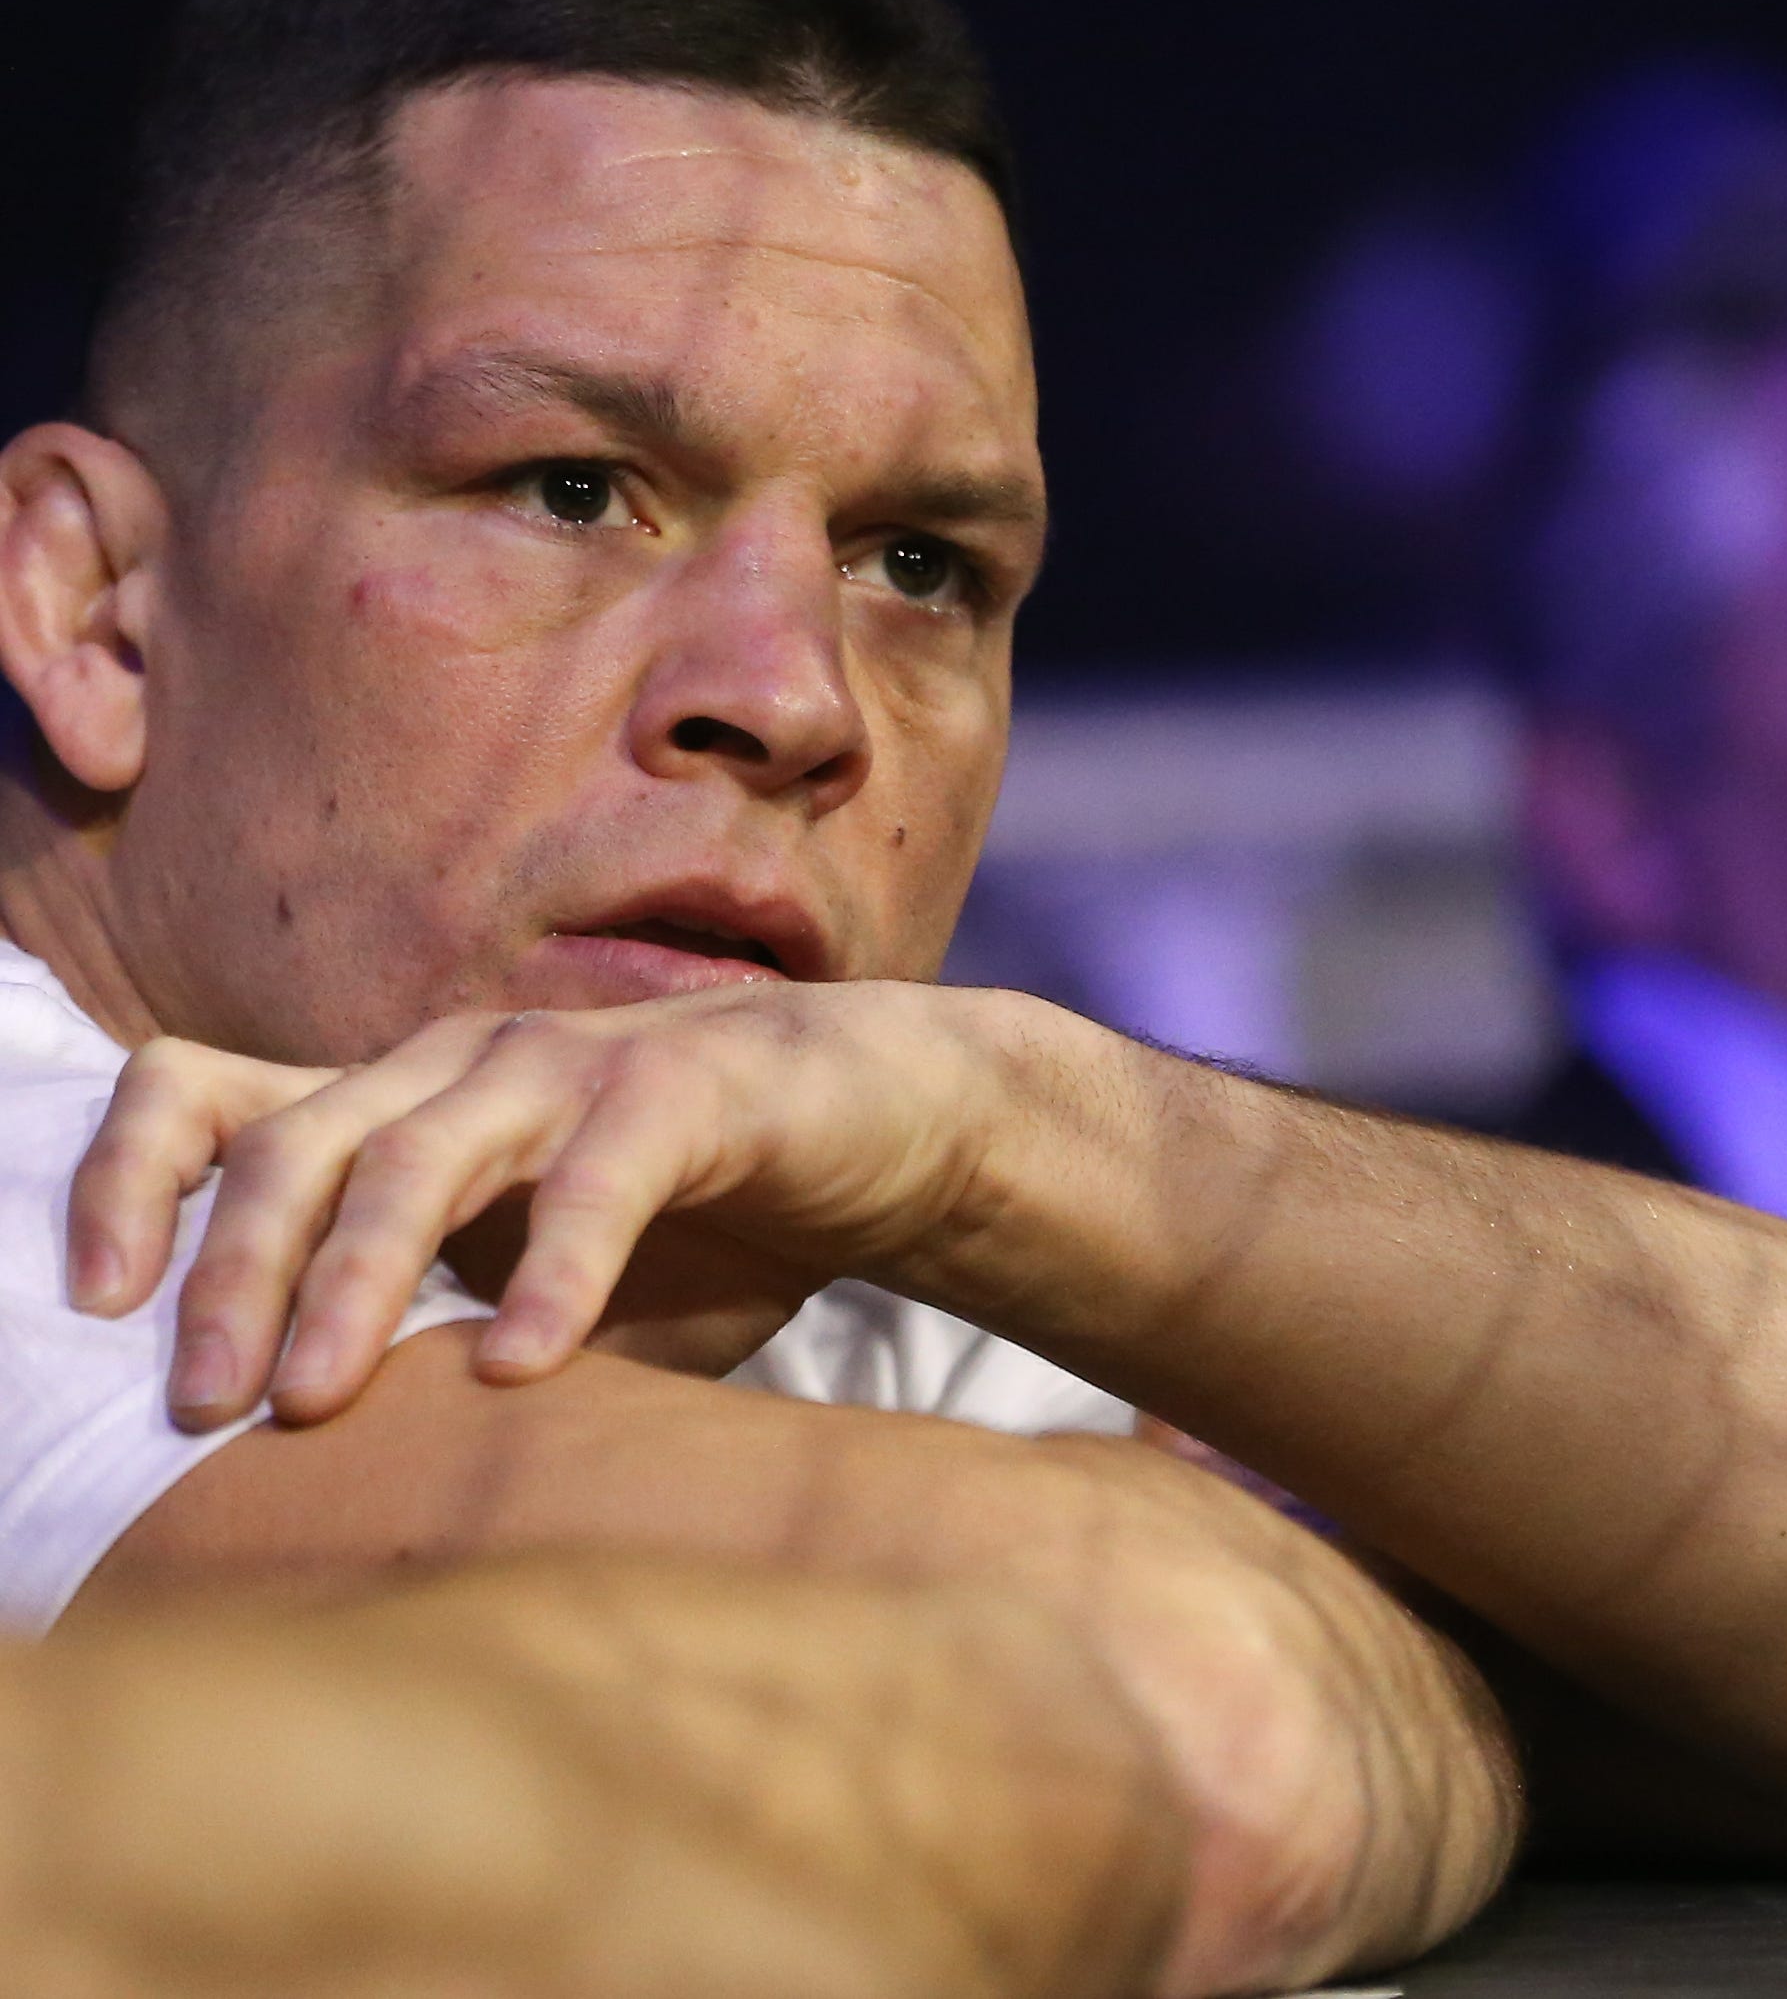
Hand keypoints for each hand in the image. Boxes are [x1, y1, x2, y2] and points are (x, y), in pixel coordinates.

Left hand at [69, 982, 1012, 1430]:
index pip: (211, 1098)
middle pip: (295, 1140)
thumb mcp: (543, 1303)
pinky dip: (555, 1269)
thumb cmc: (702, 1220)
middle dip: (227, 1271)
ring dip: (355, 1272)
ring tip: (313, 1400)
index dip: (128, 1182)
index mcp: (405, 1106)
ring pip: (422, 1147)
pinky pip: (599, 1171)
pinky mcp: (687, 1083)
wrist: (887, 1127)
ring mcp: (572, 1063)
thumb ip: (443, 1369)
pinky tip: (525, 1366)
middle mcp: (463, 1066)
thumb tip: (329, 1529)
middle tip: (204, 1406)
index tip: (92, 1311)